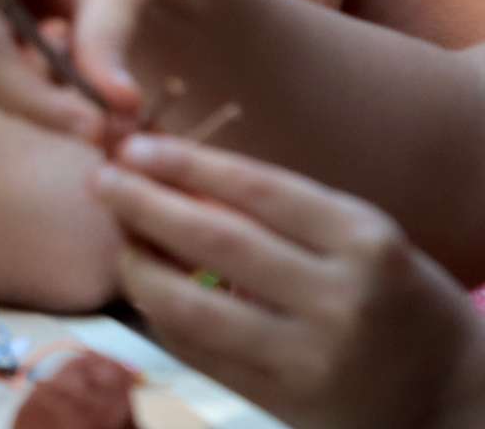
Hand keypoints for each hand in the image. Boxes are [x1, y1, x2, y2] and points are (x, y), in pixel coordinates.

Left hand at [97, 135, 484, 428]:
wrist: (450, 392)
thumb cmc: (393, 295)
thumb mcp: (359, 238)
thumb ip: (279, 212)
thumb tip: (173, 176)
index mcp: (363, 241)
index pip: (258, 189)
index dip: (186, 163)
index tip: (137, 148)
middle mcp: (339, 299)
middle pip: (215, 241)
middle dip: (144, 205)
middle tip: (101, 180)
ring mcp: (308, 358)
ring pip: (190, 306)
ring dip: (138, 265)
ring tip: (120, 238)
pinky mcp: (282, 402)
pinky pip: (196, 351)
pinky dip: (160, 315)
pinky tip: (146, 287)